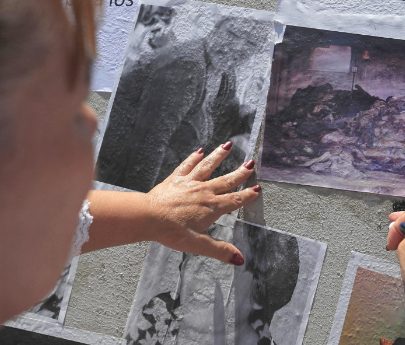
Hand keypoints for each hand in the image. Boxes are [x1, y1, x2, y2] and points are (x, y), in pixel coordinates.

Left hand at [145, 143, 260, 265]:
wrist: (148, 217)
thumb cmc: (171, 231)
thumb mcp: (198, 244)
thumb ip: (220, 250)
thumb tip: (239, 259)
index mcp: (211, 207)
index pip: (234, 200)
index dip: (247, 196)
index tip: (257, 189)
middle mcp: (203, 191)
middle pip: (226, 181)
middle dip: (240, 173)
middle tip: (250, 164)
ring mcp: (189, 183)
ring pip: (208, 166)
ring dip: (219, 156)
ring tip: (228, 146)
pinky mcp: (175, 179)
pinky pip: (187, 165)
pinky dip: (194, 157)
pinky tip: (199, 151)